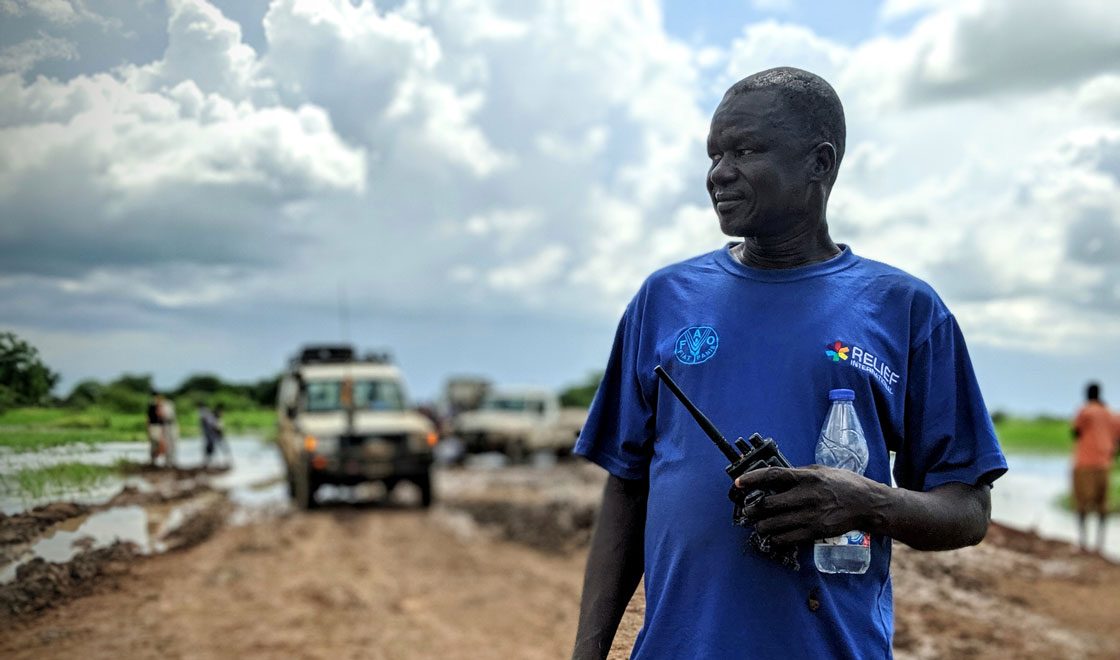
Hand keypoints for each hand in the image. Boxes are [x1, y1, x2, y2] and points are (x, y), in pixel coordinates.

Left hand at [734, 466, 884, 545]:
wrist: (868, 504)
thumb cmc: (845, 484)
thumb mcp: (821, 471)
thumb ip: (799, 474)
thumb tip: (777, 477)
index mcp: (807, 478)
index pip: (773, 476)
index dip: (752, 479)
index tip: (738, 483)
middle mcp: (806, 497)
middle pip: (768, 504)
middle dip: (752, 508)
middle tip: (748, 509)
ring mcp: (810, 516)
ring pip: (774, 524)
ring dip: (761, 525)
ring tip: (758, 524)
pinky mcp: (815, 531)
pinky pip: (787, 538)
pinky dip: (775, 538)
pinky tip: (772, 535)